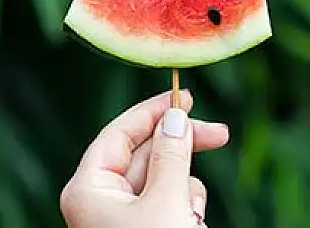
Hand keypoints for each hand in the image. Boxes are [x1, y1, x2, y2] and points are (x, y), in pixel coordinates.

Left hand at [59, 90, 228, 227]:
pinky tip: (193, 226)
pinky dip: (188, 210)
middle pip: (145, 154)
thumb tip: (175, 116)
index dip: (152, 111)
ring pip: (164, 181)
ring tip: (191, 219)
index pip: (119, 134)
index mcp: (88, 189)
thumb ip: (171, 154)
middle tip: (221, 133)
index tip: (186, 95)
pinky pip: (172, 205)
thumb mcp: (165, 202)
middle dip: (181, 151)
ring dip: (187, 191)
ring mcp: (123, 221)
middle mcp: (101, 201)